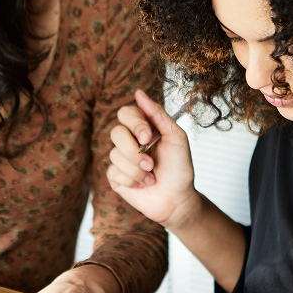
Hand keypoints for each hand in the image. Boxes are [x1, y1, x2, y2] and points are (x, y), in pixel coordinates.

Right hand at [107, 89, 201, 230]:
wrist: (177, 199)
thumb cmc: (179, 168)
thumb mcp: (176, 138)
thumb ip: (158, 114)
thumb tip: (138, 92)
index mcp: (144, 128)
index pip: (126, 113)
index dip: (134, 123)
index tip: (147, 137)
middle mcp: (130, 141)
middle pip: (115, 132)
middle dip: (133, 150)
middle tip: (150, 163)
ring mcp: (121, 159)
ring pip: (114, 154)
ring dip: (137, 169)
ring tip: (151, 176)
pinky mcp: (115, 177)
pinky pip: (113, 171)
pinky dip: (132, 180)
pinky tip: (143, 184)